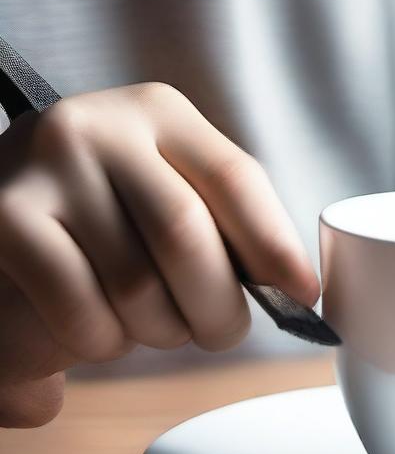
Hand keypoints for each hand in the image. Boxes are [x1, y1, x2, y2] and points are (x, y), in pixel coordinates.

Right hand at [0, 83, 319, 426]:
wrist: (4, 204)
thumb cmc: (111, 209)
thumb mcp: (171, 189)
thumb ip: (230, 224)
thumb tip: (303, 291)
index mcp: (160, 111)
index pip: (236, 179)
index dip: (277, 247)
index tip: (304, 296)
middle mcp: (98, 125)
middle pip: (186, 235)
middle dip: (218, 307)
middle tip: (220, 333)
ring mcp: (43, 168)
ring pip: (136, 283)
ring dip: (161, 330)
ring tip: (158, 328)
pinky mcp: (2, 218)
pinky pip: (79, 309)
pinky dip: (104, 341)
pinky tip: (104, 335)